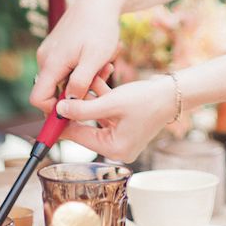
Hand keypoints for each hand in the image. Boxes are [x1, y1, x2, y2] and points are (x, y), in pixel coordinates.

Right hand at [29, 0, 122, 113]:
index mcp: (51, 63)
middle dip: (76, 92)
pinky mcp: (58, 47)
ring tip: (105, 66)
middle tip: (101, 83)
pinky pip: (66, 67)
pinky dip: (82, 68)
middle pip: (53, 90)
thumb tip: (69, 103)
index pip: (38, 99)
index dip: (54, 111)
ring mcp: (50, 51)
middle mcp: (45, 58)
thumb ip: (80, 82)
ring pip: (62, 78)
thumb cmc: (100, 27)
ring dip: (83, 79)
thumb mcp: (95, 58)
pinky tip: (100, 59)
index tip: (77, 111)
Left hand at [54, 75, 176, 162]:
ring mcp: (120, 134)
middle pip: (86, 125)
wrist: (175, 93)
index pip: (79, 136)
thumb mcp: (112, 103)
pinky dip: (102, 95)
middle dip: (78, 103)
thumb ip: (84, 108)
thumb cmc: (148, 100)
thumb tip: (59, 109)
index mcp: (114, 149)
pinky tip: (100, 77)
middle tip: (65, 88)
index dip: (63, 121)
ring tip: (88, 76)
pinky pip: (106, 111)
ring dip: (91, 95)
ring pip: (95, 114)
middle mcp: (116, 146)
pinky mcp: (124, 123)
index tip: (50, 108)